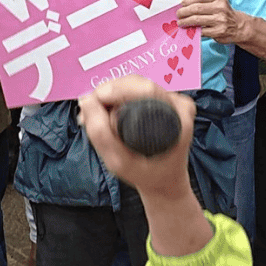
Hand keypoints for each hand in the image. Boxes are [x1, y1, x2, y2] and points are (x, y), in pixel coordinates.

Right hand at [78, 75, 195, 197]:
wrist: (164, 181)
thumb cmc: (146, 175)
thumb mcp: (120, 162)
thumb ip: (101, 134)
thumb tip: (86, 100)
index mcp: (178, 117)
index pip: (143, 89)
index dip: (112, 93)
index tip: (92, 109)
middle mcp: (179, 104)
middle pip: (135, 83)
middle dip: (106, 94)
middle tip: (88, 117)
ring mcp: (173, 101)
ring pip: (133, 84)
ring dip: (109, 96)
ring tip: (94, 118)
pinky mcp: (165, 100)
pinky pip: (136, 91)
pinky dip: (117, 99)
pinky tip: (108, 116)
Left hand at [178, 0, 245, 43]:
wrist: (238, 26)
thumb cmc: (223, 13)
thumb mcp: (218, 2)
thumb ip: (204, 0)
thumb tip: (185, 3)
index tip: (182, 3)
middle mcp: (220, 8)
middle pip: (196, 8)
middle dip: (184, 11)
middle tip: (178, 14)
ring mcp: (220, 20)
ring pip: (197, 19)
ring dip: (185, 21)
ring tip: (180, 22)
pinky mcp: (218, 32)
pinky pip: (201, 30)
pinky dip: (193, 30)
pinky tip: (188, 29)